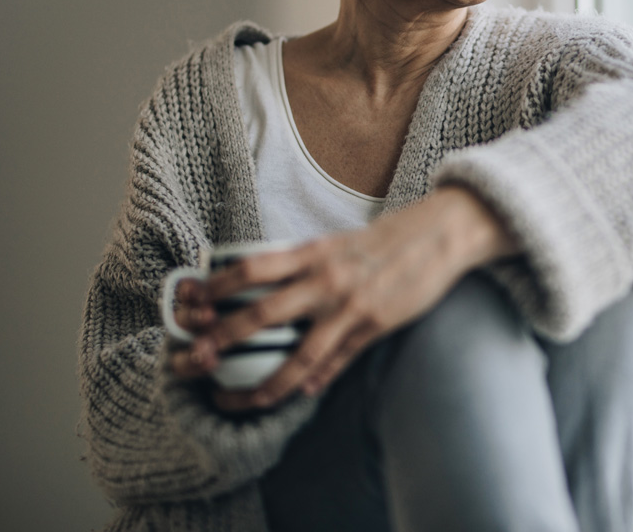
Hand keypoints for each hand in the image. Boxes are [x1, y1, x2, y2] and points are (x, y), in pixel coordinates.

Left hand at [172, 186, 517, 411]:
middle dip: (223, 340)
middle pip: (262, 313)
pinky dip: (317, 380)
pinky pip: (339, 361)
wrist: (441, 232)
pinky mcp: (376, 325)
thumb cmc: (388, 236)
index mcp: (313, 252)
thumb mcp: (339, 241)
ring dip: (267, 382)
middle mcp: (326, 278)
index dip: (215, 287)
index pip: (251, 268)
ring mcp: (351, 305)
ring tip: (244, 400)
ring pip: (300, 353)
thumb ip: (304, 263)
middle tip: (194, 360)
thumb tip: (269, 283)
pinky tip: (302, 394)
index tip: (191, 306)